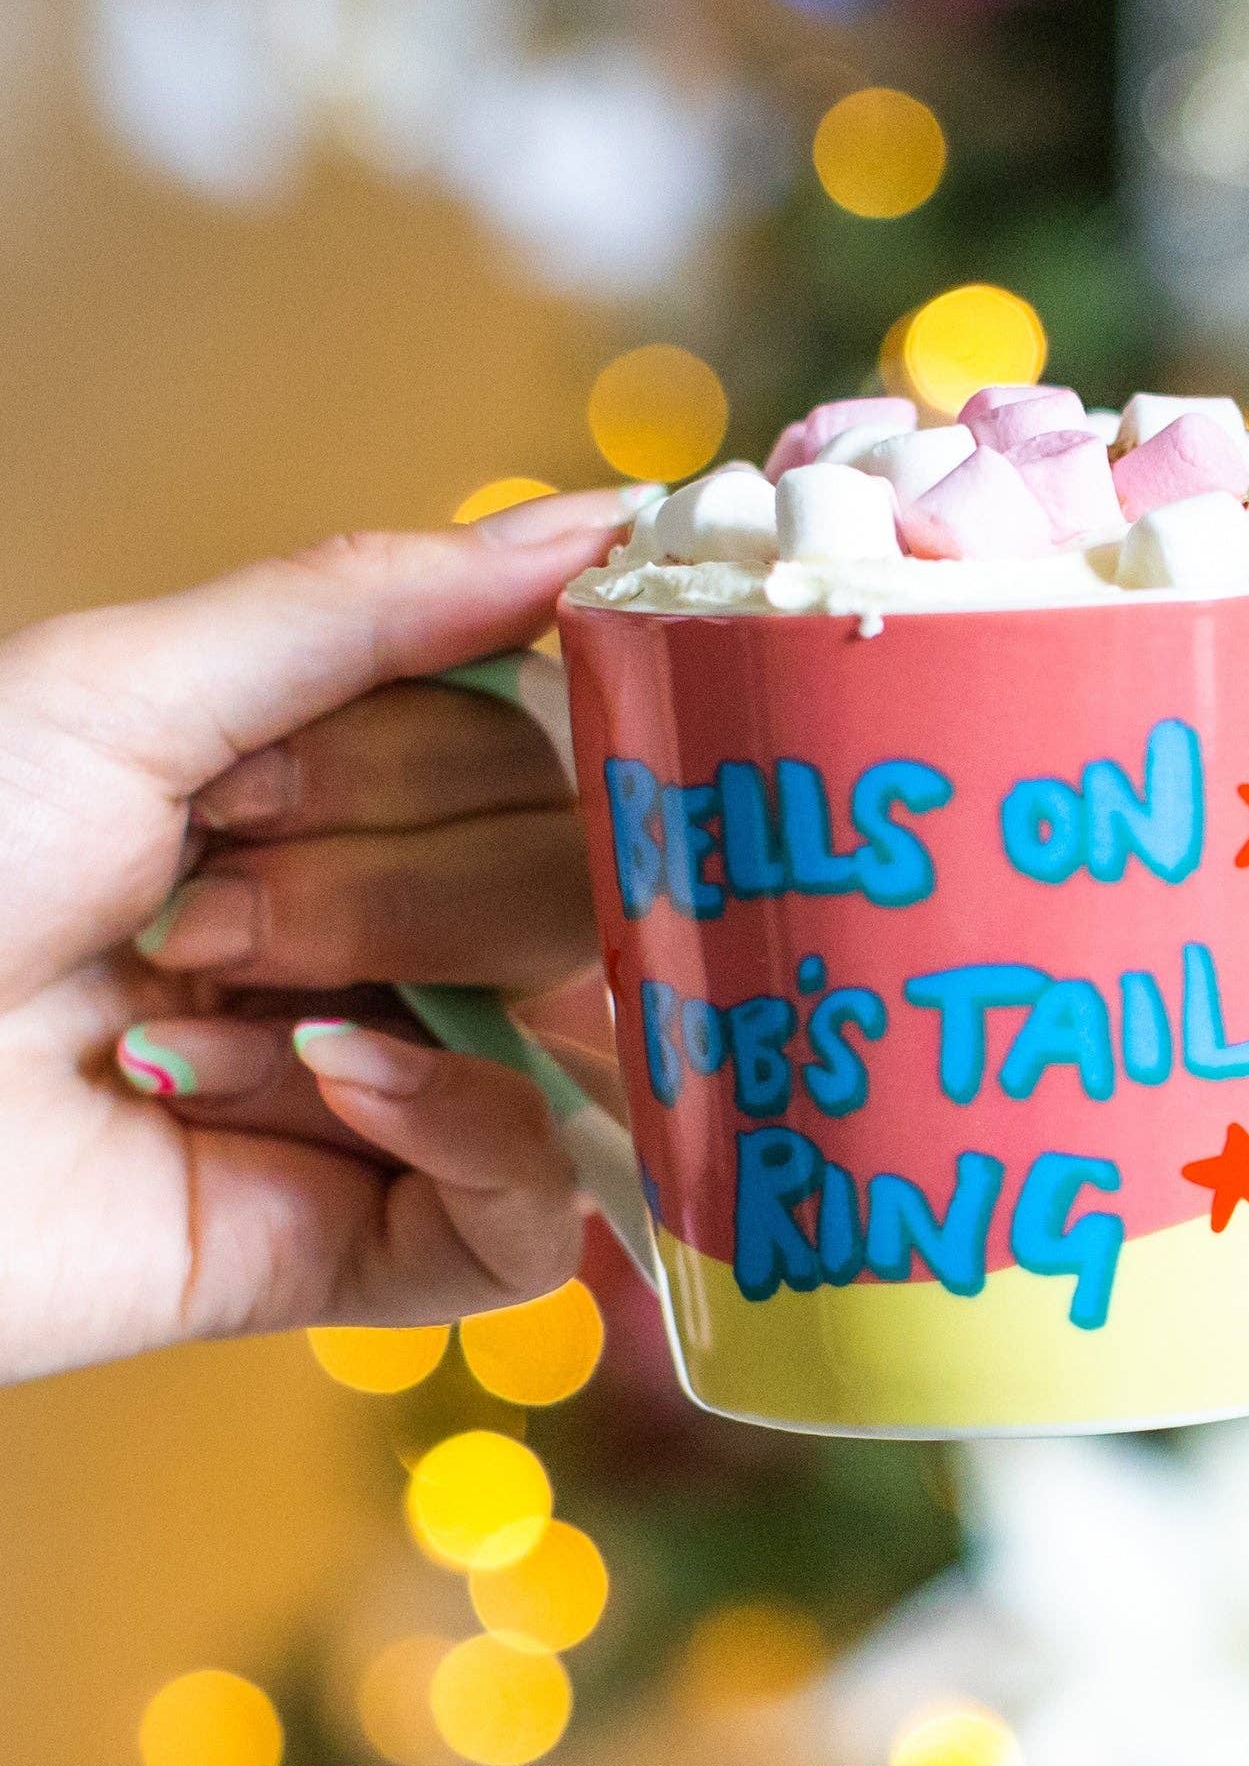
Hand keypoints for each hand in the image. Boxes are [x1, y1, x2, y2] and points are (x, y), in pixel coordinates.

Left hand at [0, 496, 625, 1382]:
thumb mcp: (122, 691)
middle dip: (392, 875)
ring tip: (198, 1007)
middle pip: (574, 878)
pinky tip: (330, 1087)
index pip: (546, 749)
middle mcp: (392, 938)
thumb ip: (380, 605)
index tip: (296, 761)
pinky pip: (543, 1204)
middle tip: (205, 895)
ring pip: (576, 1023)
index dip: (451, 749)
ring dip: (393, 982)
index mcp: (342, 800)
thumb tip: (609, 518)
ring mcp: (400, 1095)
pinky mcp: (387, 1247)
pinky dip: (466, 1131)